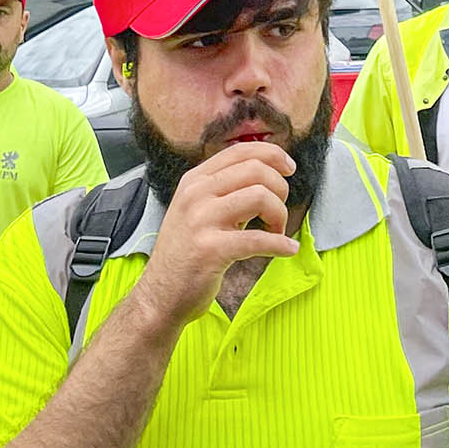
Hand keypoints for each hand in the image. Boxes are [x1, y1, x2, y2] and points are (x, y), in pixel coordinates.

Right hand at [128, 141, 298, 328]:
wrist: (159, 296)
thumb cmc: (186, 253)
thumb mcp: (197, 209)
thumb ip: (224, 189)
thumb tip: (267, 172)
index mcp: (194, 180)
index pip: (240, 151)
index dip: (272, 154)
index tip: (289, 168)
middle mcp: (195, 194)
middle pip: (256, 170)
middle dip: (280, 188)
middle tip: (278, 211)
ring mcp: (201, 221)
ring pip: (260, 196)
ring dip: (279, 214)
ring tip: (275, 231)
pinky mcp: (210, 250)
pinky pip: (258, 239)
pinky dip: (280, 244)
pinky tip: (287, 249)